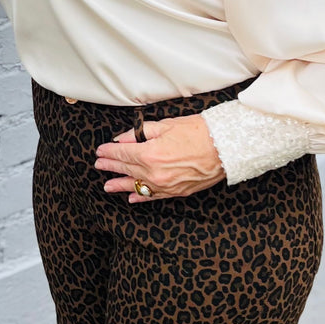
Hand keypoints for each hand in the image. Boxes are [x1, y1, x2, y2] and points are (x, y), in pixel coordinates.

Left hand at [93, 114, 225, 201]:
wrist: (225, 147)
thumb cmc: (198, 132)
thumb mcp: (166, 125)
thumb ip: (141, 133)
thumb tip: (124, 138)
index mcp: (150, 154)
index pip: (122, 154)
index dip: (109, 152)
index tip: (100, 151)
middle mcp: (154, 173)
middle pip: (126, 170)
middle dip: (110, 167)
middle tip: (99, 166)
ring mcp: (165, 185)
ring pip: (136, 186)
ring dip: (120, 185)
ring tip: (107, 186)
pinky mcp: (177, 191)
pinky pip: (153, 197)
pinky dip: (141, 197)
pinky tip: (131, 197)